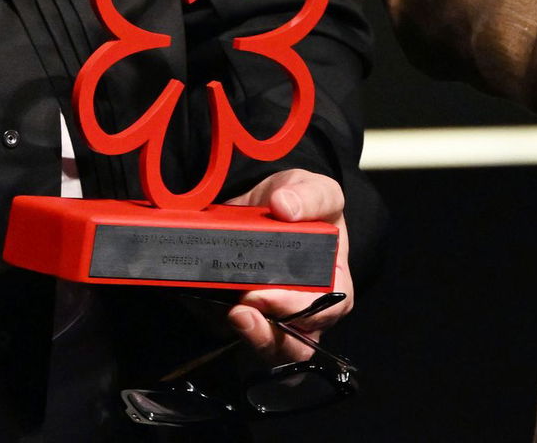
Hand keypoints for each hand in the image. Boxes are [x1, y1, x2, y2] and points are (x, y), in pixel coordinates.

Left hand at [224, 169, 352, 365]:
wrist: (268, 202)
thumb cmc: (302, 203)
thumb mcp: (316, 190)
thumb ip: (310, 196)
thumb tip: (285, 206)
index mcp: (333, 285)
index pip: (324, 311)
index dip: (296, 309)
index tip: (264, 294)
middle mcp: (306, 311)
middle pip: (295, 344)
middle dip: (268, 334)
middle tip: (241, 310)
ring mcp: (274, 317)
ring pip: (266, 347)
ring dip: (246, 336)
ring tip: (229, 314)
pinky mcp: (242, 314)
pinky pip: (229, 332)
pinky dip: (215, 321)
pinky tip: (204, 301)